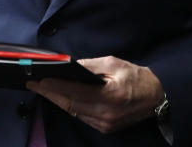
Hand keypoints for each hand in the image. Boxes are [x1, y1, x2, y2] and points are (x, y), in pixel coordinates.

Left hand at [26, 56, 164, 133]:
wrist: (157, 98)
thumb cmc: (137, 77)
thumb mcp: (116, 63)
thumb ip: (91, 66)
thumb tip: (70, 66)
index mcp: (109, 95)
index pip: (74, 91)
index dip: (54, 86)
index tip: (39, 80)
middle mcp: (105, 113)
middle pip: (69, 104)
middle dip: (50, 93)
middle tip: (34, 84)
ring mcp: (104, 124)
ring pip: (73, 112)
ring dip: (57, 100)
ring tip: (44, 89)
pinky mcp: (104, 128)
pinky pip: (81, 117)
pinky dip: (70, 106)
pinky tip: (62, 98)